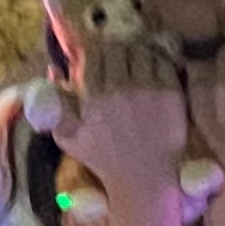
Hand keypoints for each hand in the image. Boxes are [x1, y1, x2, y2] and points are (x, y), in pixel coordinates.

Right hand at [50, 26, 187, 216]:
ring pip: (141, 52)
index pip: (95, 54)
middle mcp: (120, 90)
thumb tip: (53, 68)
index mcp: (94, 98)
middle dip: (116, 51)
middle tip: (119, 59)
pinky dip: (157, 63)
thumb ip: (55, 104)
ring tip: (135, 64)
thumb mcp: (67, 136)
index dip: (97, 52)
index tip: (101, 59)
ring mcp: (148, 91)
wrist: (143, 177)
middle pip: (118, 48)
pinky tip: (152, 73)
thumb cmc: (103, 158)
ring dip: (136, 54)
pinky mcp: (171, 95)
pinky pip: (163, 63)